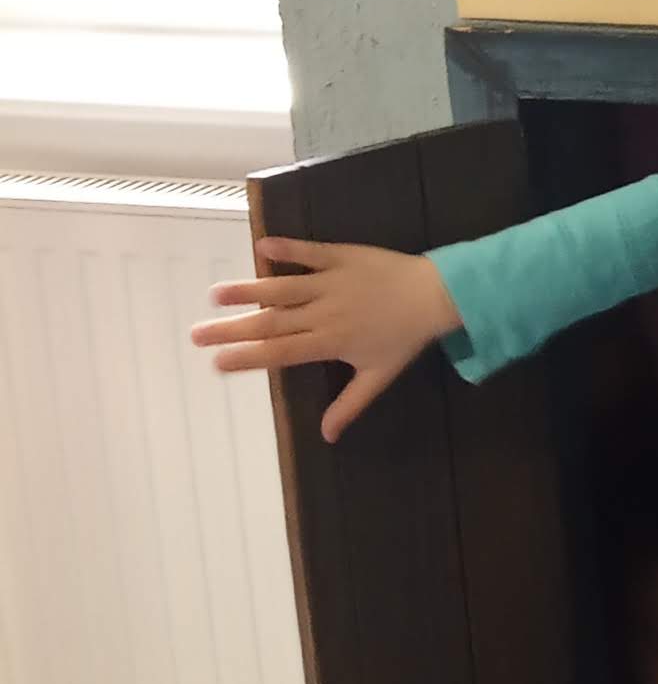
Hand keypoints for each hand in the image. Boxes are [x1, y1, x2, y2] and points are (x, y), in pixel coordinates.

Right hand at [190, 239, 460, 439]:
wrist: (435, 295)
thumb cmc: (404, 338)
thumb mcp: (378, 375)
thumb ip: (349, 404)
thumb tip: (327, 437)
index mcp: (329, 342)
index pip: (280, 354)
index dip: (247, 358)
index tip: (216, 363)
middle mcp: (324, 313)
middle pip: (271, 323)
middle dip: (231, 330)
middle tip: (196, 334)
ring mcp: (331, 283)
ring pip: (283, 287)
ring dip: (248, 290)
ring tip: (215, 295)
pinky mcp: (341, 257)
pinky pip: (311, 252)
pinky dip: (287, 248)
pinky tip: (262, 246)